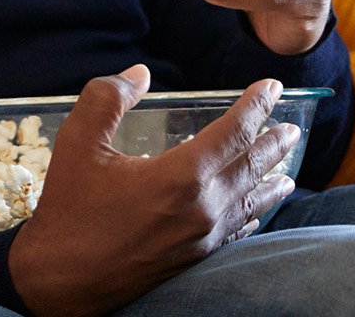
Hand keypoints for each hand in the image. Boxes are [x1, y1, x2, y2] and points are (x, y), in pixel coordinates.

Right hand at [8, 66, 299, 316]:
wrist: (62, 279)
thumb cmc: (69, 210)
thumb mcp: (77, 142)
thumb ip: (107, 98)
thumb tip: (139, 74)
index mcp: (182, 175)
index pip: (234, 131)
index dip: (256, 105)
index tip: (272, 87)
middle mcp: (204, 207)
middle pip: (253, 167)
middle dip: (274, 144)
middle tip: (292, 128)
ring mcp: (203, 237)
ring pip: (252, 203)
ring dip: (272, 182)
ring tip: (288, 172)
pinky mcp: (195, 259)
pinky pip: (237, 233)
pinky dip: (253, 216)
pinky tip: (255, 214)